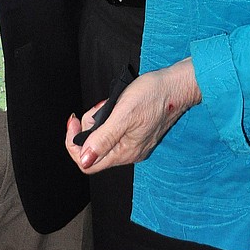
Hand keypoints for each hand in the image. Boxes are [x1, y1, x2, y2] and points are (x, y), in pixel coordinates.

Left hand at [65, 58, 200, 173]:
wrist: (176, 86)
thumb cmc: (153, 96)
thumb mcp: (122, 114)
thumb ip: (103, 139)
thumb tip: (85, 160)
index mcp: (125, 152)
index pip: (87, 163)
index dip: (74, 144)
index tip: (73, 123)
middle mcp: (129, 153)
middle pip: (93, 150)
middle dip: (88, 128)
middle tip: (97, 109)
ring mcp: (134, 143)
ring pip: (102, 138)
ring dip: (99, 120)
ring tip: (109, 105)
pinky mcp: (137, 133)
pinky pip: (113, 131)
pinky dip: (109, 118)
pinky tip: (116, 106)